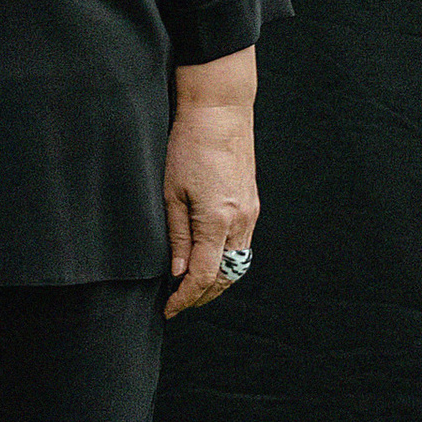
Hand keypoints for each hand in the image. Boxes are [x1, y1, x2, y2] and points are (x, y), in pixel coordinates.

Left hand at [163, 47, 258, 318]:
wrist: (220, 111)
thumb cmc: (189, 146)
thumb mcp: (171, 192)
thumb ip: (177, 236)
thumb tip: (177, 274)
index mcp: (217, 221)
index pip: (202, 276)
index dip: (185, 298)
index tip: (168, 309)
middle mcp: (240, 222)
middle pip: (225, 277)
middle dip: (202, 296)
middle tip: (178, 305)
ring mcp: (251, 214)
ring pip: (238, 264)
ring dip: (216, 282)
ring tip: (192, 290)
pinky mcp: (252, 204)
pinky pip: (243, 247)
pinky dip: (226, 263)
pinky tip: (209, 262)